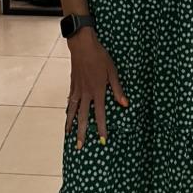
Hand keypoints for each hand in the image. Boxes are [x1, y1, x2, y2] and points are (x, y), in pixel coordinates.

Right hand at [64, 27, 128, 148]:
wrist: (82, 46)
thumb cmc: (100, 57)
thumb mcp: (112, 72)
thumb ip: (118, 89)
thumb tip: (125, 104)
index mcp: (98, 91)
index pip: (100, 114)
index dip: (101, 128)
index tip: (102, 140)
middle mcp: (86, 93)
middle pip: (83, 117)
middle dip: (81, 132)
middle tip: (79, 146)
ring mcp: (77, 89)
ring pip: (72, 110)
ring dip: (71, 123)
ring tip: (69, 134)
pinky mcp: (73, 84)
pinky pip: (70, 100)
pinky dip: (68, 109)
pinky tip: (68, 114)